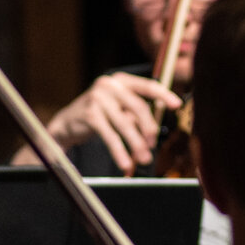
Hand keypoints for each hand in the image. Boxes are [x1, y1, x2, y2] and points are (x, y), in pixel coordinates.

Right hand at [43, 72, 182, 174]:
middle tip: (153, 145)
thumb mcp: (118, 109)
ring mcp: (98, 98)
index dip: (164, 95)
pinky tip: (125, 163)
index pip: (147, 86)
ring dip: (136, 144)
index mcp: (121, 81)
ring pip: (125, 123)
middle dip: (149, 128)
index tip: (177, 106)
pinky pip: (110, 136)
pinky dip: (119, 152)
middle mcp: (110, 85)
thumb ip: (135, 113)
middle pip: (138, 106)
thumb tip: (154, 132)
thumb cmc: (99, 115)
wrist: (67, 123)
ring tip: (143, 159)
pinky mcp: (90, 114)